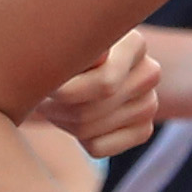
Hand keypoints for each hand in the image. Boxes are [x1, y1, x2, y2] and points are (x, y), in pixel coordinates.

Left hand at [34, 28, 161, 157]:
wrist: (69, 70)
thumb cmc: (60, 52)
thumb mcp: (60, 44)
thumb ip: (73, 47)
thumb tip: (101, 57)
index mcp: (134, 44)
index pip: (103, 85)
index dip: (63, 91)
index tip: (42, 82)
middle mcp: (150, 72)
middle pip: (89, 109)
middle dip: (56, 107)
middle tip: (42, 93)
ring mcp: (149, 104)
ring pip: (88, 129)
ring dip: (62, 120)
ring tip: (55, 103)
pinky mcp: (143, 130)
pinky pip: (98, 147)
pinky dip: (78, 138)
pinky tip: (76, 119)